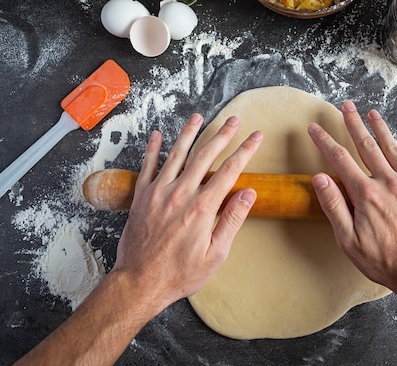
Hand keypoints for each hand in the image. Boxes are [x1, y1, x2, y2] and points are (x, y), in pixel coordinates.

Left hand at [112, 114, 262, 315]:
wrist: (140, 282)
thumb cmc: (181, 273)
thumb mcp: (216, 254)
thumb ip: (232, 220)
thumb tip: (249, 194)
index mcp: (203, 207)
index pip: (230, 170)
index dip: (245, 150)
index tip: (256, 137)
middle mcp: (181, 193)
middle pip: (206, 155)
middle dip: (222, 135)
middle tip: (234, 120)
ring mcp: (159, 192)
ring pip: (177, 153)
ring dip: (189, 133)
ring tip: (199, 116)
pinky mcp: (142, 196)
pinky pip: (147, 165)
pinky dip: (153, 148)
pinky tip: (158, 134)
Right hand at [308, 101, 396, 293]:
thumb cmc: (383, 261)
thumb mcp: (348, 241)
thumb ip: (334, 206)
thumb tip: (320, 178)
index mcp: (366, 194)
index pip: (340, 159)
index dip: (325, 141)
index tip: (315, 128)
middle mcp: (388, 182)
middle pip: (366, 146)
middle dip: (353, 123)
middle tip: (346, 106)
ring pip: (392, 148)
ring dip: (380, 128)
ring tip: (370, 112)